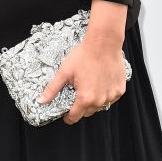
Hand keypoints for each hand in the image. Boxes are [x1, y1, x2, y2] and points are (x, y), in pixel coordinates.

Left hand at [36, 0, 127, 124]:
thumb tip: (41, 101)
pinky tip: (100, 82)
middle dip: (80, 106)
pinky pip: (111, 97)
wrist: (104, 43)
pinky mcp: (120, 90)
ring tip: (89, 85)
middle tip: (77, 92)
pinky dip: (105, 93)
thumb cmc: (84, 55)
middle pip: (87, 112)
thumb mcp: (64, 72)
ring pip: (100, 105)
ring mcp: (112, 96)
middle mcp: (100, 100)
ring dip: (94, 100)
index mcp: (85, 98)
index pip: (75, 117)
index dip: (68, 117)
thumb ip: (52, 89)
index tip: (66, 114)